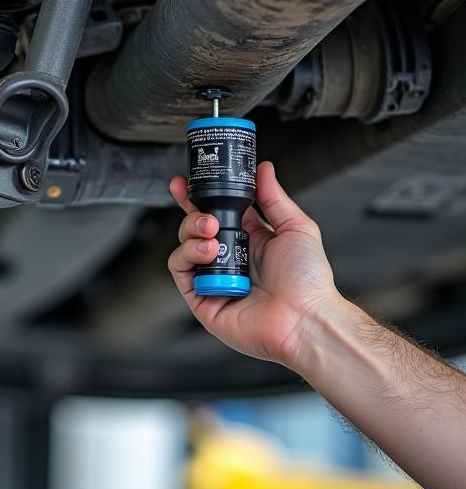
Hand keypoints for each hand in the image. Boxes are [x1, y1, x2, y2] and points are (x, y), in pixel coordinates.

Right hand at [167, 161, 341, 368]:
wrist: (305, 318)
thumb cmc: (308, 282)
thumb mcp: (296, 228)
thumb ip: (274, 197)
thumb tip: (263, 169)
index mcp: (249, 241)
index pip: (215, 213)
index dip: (197, 197)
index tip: (185, 183)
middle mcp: (228, 259)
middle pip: (194, 227)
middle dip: (193, 213)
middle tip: (208, 216)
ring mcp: (213, 279)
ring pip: (183, 245)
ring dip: (192, 232)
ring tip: (212, 235)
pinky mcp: (201, 298)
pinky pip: (179, 270)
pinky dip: (187, 255)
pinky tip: (208, 253)